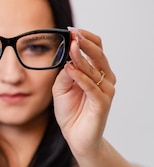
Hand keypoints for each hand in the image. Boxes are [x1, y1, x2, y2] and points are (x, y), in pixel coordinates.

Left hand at [52, 27, 115, 154]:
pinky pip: (92, 87)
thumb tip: (67, 58)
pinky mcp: (102, 103)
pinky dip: (81, 77)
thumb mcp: (61, 87)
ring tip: (71, 46)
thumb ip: (65, 73)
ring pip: (94, 69)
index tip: (71, 29)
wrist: (76, 137)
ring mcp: (105, 91)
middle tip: (74, 33)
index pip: (96, 49)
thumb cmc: (71, 111)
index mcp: (96, 72)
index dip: (85, 38)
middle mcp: (104, 79)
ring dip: (82, 57)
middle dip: (85, 43)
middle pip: (98, 55)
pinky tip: (71, 69)